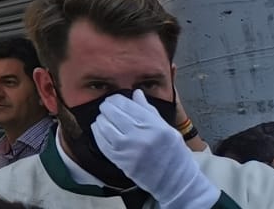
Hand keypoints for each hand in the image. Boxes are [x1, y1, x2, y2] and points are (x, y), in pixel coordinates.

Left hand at [94, 90, 217, 208]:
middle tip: (107, 107)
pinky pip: (101, 142)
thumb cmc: (173, 153)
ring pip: (103, 125)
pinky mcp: (118, 160)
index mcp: (153, 125)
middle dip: (107, 107)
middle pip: (111, 112)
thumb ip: (149, 110)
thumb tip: (136, 93)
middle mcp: (139, 135)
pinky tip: (101, 130)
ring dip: (101, 119)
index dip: (116, 99)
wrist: (175, 180)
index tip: (115, 99)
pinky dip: (98, 133)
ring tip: (105, 118)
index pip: (126, 104)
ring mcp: (127, 149)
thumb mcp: (167, 128)